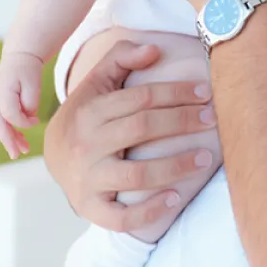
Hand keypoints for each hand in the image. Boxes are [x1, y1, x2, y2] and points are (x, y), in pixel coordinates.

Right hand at [0, 51, 43, 158]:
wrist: (19, 56)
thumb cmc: (28, 69)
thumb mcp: (34, 83)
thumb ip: (31, 103)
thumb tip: (28, 118)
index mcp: (2, 92)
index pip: (11, 115)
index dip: (24, 123)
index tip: (37, 121)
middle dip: (8, 141)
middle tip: (17, 155)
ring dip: (10, 138)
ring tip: (22, 151)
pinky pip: (1, 120)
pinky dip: (10, 130)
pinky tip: (19, 139)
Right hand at [44, 40, 215, 232]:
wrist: (52, 157)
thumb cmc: (85, 115)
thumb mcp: (96, 81)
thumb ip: (121, 57)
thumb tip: (154, 50)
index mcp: (91, 109)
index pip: (141, 97)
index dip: (176, 92)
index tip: (205, 93)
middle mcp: (87, 143)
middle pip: (143, 128)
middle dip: (183, 121)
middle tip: (213, 119)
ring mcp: (88, 178)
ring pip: (137, 173)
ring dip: (176, 165)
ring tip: (205, 158)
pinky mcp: (90, 208)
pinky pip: (121, 217)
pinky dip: (150, 211)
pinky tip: (175, 198)